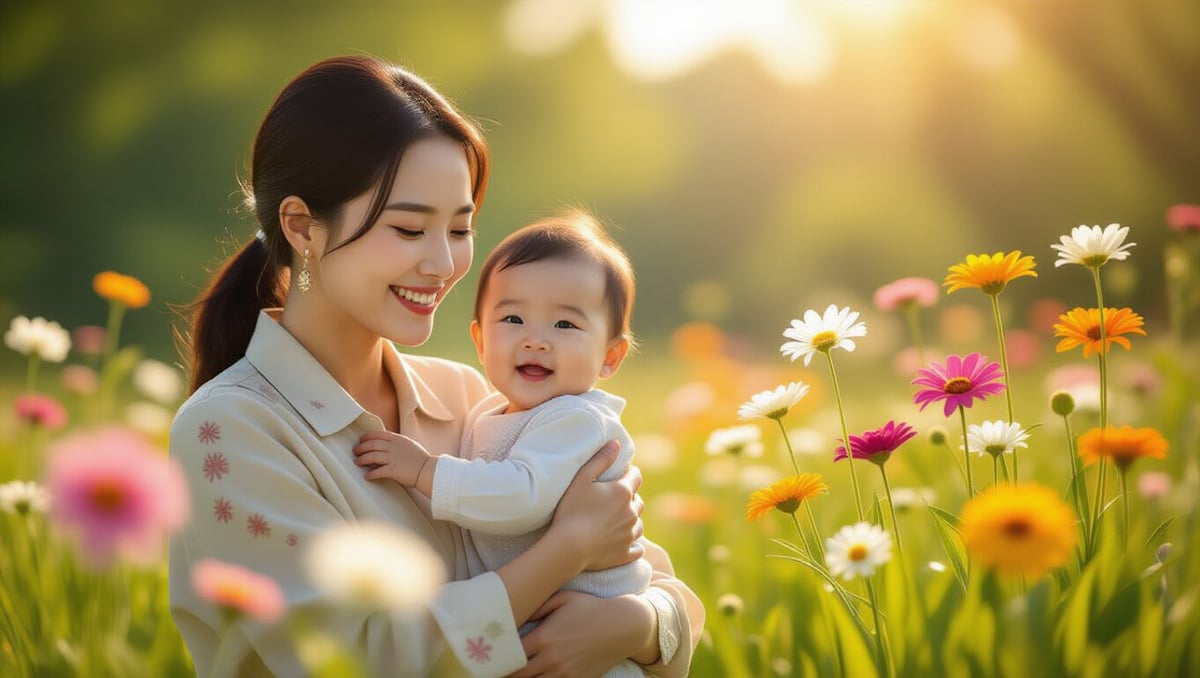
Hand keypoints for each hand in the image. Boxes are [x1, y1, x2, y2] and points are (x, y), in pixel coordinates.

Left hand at [353, 431, 431, 486]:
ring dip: (362, 459)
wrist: (428, 470)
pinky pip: (378, 472)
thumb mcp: (410, 444)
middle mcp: (394, 447)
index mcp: (398, 439)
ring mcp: (393, 458)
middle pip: (372, 444)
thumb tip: (386, 444)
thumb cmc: (421, 459)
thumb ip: (398, 443)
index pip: (377, 434)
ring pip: (372, 456)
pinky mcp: (393, 470)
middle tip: (355, 451)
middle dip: (361, 448)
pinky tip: (367, 476)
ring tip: (357, 462)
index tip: (361, 440)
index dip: (366, 437)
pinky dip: (371, 474)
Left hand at [509, 591, 653, 677]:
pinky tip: (539, 676)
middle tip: (498, 669)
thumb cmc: (591, 608)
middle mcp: (551, 659)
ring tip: (517, 674)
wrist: (622, 626)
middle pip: (518, 676)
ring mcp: (564, 674)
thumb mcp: (563, 598)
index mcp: (543, 638)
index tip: (491, 656)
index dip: (499, 657)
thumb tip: (518, 613)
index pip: (510, 655)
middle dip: (507, 673)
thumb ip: (538, 606)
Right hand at [550, 442, 644, 571]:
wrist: (568, 547)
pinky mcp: (625, 553)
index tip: (621, 475)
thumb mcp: (582, 479)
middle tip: (613, 500)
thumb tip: (616, 443)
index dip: (629, 474)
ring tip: (617, 521)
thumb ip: (601, 459)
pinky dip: (632, 544)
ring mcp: (630, 534)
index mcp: (623, 492)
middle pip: (638, 501)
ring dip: (631, 520)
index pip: (636, 476)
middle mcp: (631, 512)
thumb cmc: (571, 510)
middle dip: (630, 498)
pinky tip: (623, 543)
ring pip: (638, 523)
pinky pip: (637, 548)